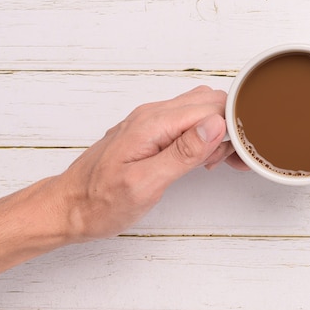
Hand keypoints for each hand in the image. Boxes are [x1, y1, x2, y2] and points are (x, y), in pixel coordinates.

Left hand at [56, 85, 247, 241]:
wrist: (68, 207)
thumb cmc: (100, 202)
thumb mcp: (145, 183)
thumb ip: (183, 152)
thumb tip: (216, 124)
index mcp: (153, 123)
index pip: (211, 107)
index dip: (234, 128)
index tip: (241, 153)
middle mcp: (153, 114)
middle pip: (209, 101)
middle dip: (231, 126)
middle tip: (233, 160)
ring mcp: (151, 121)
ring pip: (201, 109)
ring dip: (219, 131)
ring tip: (219, 163)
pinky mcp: (152, 131)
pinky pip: (187, 121)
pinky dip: (205, 135)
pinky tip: (206, 158)